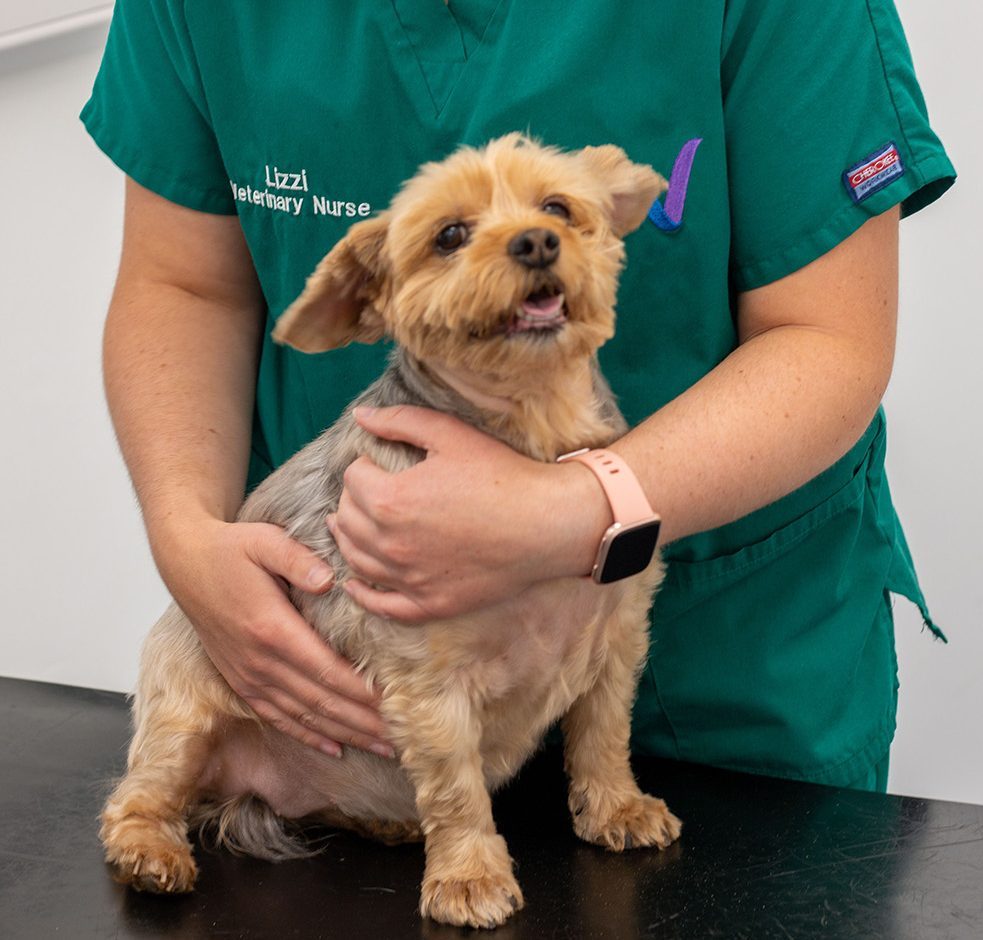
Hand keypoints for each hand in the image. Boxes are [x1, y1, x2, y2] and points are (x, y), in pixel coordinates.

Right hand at [152, 517, 393, 757]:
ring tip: (383, 747)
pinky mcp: (241, 681)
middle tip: (403, 738)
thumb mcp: (264, 540)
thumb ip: (298, 558)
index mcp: (272, 629)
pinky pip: (278, 717)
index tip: (395, 705)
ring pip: (304, 716)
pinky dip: (308, 735)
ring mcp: (248, 675)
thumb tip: (329, 580)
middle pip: (322, 702)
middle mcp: (260, 661)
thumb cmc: (231, 549)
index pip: (327, 671)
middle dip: (364, 723)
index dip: (362, 692)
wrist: (185, 562)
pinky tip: (335, 748)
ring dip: (345, 734)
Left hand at [327, 406, 610, 622]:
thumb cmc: (502, 475)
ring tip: (350, 527)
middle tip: (368, 490)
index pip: (353, 479)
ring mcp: (409, 578)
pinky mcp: (428, 604)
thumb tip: (360, 416)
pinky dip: (361, 594)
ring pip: (356, 560)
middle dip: (352, 500)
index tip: (378, 463)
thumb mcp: (450, 434)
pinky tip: (353, 584)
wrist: (547, 524)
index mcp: (390, 499)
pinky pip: (380, 604)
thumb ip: (399, 421)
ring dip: (348, 539)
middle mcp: (391, 543)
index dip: (364, 465)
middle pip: (347, 519)